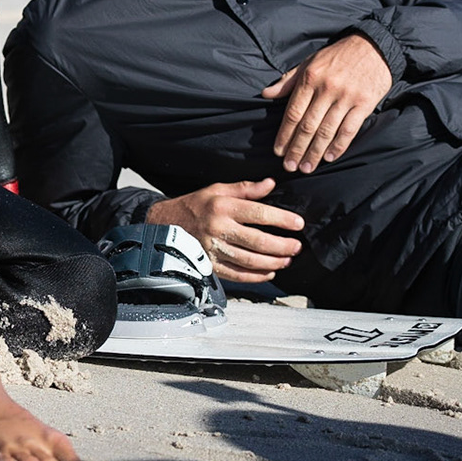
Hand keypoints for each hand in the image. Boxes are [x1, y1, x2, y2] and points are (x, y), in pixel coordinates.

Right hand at [146, 179, 304, 283]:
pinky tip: (268, 272)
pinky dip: (256, 276)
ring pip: (250, 260)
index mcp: (222, 207)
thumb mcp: (216, 190)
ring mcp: (213, 249)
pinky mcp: (209, 265)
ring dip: (273, 262)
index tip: (298, 223)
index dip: (282, 219)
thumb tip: (270, 184)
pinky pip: (237, 274)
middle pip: (258, 241)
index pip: (259, 213)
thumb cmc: (193, 205)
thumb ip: (245, 189)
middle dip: (282, 245)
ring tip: (286, 260)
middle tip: (296, 246)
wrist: (163, 224)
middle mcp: (218, 228)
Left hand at [262, 34, 391, 171]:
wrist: (373, 47)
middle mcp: (327, 88)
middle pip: (307, 125)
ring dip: (315, 152)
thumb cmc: (337, 56)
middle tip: (289, 167)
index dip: (284, 134)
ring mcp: (346, 97)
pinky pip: (349, 130)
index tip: (278, 151)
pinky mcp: (364, 103)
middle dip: (296, 149)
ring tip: (306, 167)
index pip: (293, 112)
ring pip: (327, 131)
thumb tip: (266, 94)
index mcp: (310, 78)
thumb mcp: (310, 62)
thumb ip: (288, 80)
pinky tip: (329, 158)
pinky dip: (338, 146)